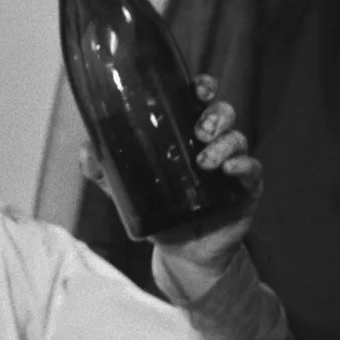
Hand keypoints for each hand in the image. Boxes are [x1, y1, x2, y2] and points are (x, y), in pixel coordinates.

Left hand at [80, 74, 262, 278]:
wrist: (182, 251)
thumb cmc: (158, 211)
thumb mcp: (124, 191)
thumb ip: (102, 171)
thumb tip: (86, 149)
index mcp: (185, 135)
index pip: (199, 101)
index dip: (204, 87)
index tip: (199, 87)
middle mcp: (212, 144)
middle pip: (223, 114)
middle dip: (215, 115)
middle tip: (200, 130)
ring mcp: (232, 164)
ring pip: (238, 138)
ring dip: (224, 144)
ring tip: (204, 161)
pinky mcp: (246, 189)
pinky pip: (253, 170)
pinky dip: (244, 165)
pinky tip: (230, 169)